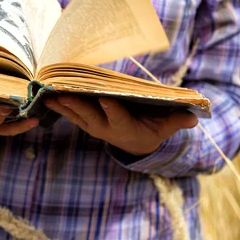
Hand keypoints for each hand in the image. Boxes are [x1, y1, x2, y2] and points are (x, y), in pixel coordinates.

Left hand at [45, 96, 197, 155]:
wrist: (135, 145)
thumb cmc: (152, 131)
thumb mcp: (165, 128)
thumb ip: (175, 121)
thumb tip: (194, 116)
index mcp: (125, 127)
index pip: (118, 117)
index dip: (112, 108)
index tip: (105, 98)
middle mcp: (106, 128)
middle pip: (90, 115)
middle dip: (77, 105)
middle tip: (64, 94)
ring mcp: (94, 127)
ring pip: (76, 115)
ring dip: (62, 105)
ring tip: (48, 94)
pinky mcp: (86, 123)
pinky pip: (71, 115)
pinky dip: (59, 106)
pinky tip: (46, 97)